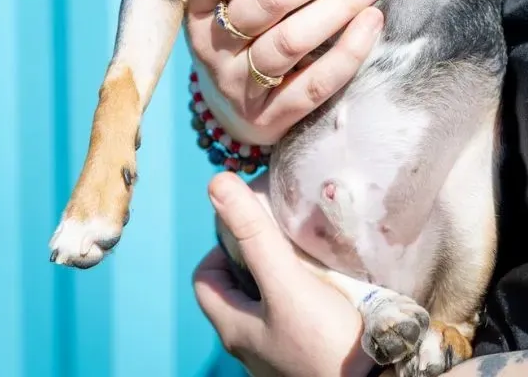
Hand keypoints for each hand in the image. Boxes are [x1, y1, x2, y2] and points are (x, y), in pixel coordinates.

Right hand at [186, 0, 387, 143]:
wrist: (237, 106)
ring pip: (290, 41)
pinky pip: (313, 85)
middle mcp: (212, 45)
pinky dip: (347, 51)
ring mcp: (237, 84)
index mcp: (200, 3)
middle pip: (267, 1)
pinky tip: (373, 21)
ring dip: (340, 5)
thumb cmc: (250, 28)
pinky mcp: (268, 118)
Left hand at [194, 172, 371, 376]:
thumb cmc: (325, 342)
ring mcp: (280, 351)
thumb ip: (254, 234)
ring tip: (310, 251)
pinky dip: (308, 292)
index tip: (252, 226)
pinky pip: (298, 314)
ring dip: (285, 272)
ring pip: (270, 299)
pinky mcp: (310, 353)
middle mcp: (251, 343)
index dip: (221, 246)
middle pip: (240, 286)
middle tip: (285, 233)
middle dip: (258, 254)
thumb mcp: (285, 282)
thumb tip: (217, 183)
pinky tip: (331, 281)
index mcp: (232, 327)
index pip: (206, 277)